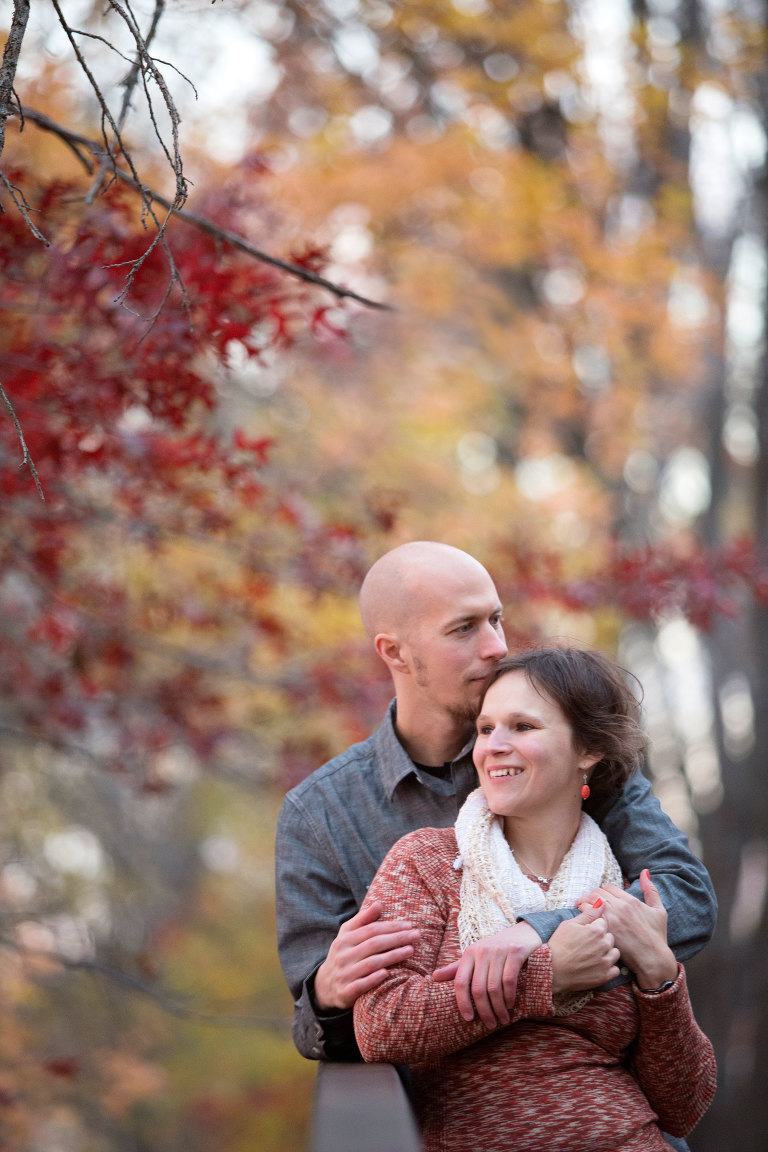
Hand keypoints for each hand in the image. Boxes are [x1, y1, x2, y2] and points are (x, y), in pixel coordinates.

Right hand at [313, 901, 420, 1010]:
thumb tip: (379, 903)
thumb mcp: (347, 935)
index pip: (371, 930)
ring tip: (411, 950)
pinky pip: (361, 984)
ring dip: (392, 956)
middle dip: (397, 938)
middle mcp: (343, 955)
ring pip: (371, 963)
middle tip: (416, 935)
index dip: (391, 926)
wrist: (325, 986)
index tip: (409, 925)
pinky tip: (388, 973)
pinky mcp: (345, 992)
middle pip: (374, 944)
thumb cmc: (344, 955)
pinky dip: (374, 979)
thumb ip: (363, 919)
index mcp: (344, 940)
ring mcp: (344, 974)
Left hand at [432, 921, 541, 1027]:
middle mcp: (482, 951)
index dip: (462, 1003)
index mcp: (469, 953)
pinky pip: (509, 980)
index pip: (460, 982)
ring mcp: (498, 951)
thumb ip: (456, 968)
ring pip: (494, 987)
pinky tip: (510, 1005)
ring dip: (499, 1008)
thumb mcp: (475, 956)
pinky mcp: (515, 952)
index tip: (469, 1019)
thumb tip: (433, 977)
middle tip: (491, 1024)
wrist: (523, 933)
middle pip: (478, 989)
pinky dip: (509, 997)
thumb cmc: (496, 949)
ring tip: (503, 1019)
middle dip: (484, 1011)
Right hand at [549, 901, 620, 992]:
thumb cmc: (559, 944)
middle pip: (610, 937)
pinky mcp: (605, 976)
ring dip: (607, 953)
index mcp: (596, 930)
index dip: (593, 927)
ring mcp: (605, 961)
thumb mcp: (570, 924)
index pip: (603, 923)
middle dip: (601, 939)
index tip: (585, 933)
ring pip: (615, 953)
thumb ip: (589, 913)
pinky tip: (598, 966)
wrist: (552, 969)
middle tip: (587, 944)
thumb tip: (602, 902)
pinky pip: (615, 970)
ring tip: (593, 955)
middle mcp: (604, 945)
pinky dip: (609, 968)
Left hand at [588, 869, 676, 988]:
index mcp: (630, 900)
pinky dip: (584, 915)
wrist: (653, 959)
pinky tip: (585, 921)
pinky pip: (587, 915)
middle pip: (597, 892)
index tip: (601, 898)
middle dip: (593, 896)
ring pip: (590, 901)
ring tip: (584, 909)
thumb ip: (651, 890)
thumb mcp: (659, 911)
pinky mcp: (604, 930)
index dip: (604, 892)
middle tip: (589, 903)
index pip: (608, 887)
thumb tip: (645, 871)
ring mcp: (611, 919)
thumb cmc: (657, 936)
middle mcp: (619, 907)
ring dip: (585, 903)